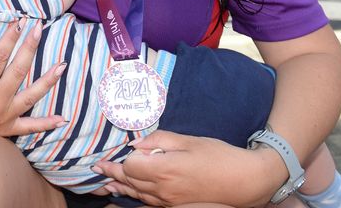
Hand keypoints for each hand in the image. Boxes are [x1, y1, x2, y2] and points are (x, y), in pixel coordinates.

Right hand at [0, 21, 66, 136]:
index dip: (10, 37)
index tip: (20, 21)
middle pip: (18, 70)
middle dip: (29, 47)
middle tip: (39, 28)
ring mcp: (4, 116)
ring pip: (31, 96)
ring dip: (48, 81)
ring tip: (62, 66)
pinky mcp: (8, 129)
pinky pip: (30, 127)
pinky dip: (47, 124)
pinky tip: (63, 119)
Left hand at [93, 131, 283, 206]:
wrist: (243, 181)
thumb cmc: (218, 156)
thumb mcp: (188, 140)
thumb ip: (159, 140)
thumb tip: (136, 144)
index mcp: (165, 170)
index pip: (130, 166)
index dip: (120, 160)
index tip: (110, 155)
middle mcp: (163, 190)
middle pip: (130, 182)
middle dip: (112, 174)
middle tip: (97, 168)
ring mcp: (169, 201)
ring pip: (137, 195)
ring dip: (120, 187)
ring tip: (105, 183)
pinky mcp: (176, 206)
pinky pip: (149, 202)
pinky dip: (135, 195)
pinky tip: (128, 192)